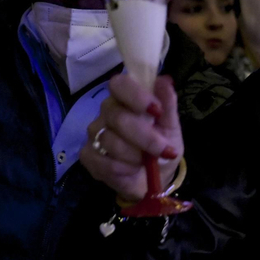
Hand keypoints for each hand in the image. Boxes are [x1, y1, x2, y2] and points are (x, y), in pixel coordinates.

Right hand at [81, 74, 182, 199]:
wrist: (154, 178)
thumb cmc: (162, 146)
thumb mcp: (171, 127)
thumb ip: (168, 104)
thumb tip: (164, 80)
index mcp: (126, 98)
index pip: (119, 84)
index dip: (136, 96)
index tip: (156, 111)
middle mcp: (107, 112)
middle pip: (117, 117)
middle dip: (144, 137)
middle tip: (162, 149)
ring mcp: (94, 133)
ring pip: (110, 141)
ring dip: (135, 156)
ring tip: (145, 162)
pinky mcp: (87, 155)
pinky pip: (102, 162)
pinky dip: (122, 169)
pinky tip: (130, 170)